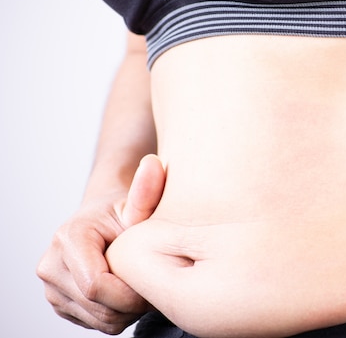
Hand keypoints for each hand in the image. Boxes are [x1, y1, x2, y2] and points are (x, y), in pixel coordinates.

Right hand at [37, 154, 164, 333]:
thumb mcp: (139, 202)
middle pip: (100, 307)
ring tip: (139, 281)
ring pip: (100, 320)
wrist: (106, 220)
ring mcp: (51, 287)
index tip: (154, 279)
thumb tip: (154, 164)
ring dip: (127, 309)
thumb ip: (147, 190)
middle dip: (133, 301)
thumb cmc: (126, 210)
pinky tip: (126, 290)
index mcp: (68, 239)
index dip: (131, 292)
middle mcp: (50, 265)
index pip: (98, 287)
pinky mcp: (60, 303)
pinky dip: (116, 313)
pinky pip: (95, 324)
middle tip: (151, 279)